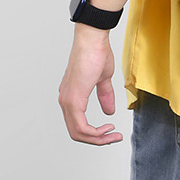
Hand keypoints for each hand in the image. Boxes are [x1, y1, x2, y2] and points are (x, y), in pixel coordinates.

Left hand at [59, 25, 122, 144]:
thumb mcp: (103, 79)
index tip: (111, 130)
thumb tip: (109, 111)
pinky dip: (95, 133)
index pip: (78, 124)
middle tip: (114, 138)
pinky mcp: (74, 100)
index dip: (95, 133)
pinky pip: (81, 126)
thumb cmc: (96, 53)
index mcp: (71, 96)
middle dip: (97, 140)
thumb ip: (104, 96)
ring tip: (114, 135)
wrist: (92, 40)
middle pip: (76, 133)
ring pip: (78, 133)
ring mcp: (67, 101)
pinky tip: (107, 128)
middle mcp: (65, 100)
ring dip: (98, 138)